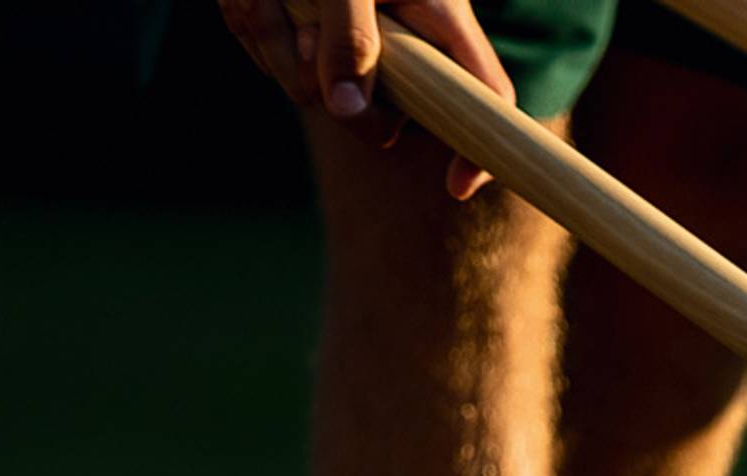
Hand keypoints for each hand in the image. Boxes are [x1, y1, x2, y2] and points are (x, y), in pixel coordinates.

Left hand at [215, 0, 517, 198]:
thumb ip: (350, 37)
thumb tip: (345, 109)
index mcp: (439, 17)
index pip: (485, 97)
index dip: (478, 148)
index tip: (454, 186)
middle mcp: (404, 41)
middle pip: (388, 118)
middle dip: (336, 93)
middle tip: (303, 34)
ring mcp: (357, 48)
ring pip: (322, 96)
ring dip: (282, 49)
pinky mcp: (313, 45)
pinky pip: (284, 70)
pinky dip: (261, 35)